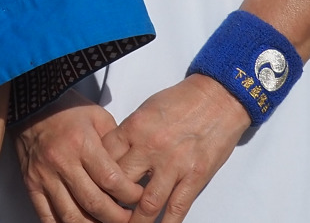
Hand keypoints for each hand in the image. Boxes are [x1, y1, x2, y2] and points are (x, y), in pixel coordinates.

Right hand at [13, 100, 142, 222]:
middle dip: (118, 218)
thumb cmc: (67, 109)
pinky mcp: (31, 184)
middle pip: (95, 204)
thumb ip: (116, 145)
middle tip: (128, 218)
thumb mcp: (99, 117)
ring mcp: (44, 175)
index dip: (131, 196)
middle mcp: (61, 162)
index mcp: (81, 144)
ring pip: (72, 216)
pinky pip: (46, 216)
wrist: (31, 102)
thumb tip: (134, 171)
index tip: (138, 197)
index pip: (112, 181)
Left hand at [107, 76, 249, 222]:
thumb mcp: (144, 110)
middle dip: (111, 200)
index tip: (92, 187)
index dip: (95, 175)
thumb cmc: (180, 102)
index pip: (104, 157)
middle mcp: (149, 148)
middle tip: (105, 211)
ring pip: (147, 203)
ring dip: (136, 221)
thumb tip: (113, 155)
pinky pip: (177, 207)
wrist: (217, 98)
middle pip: (120, 182)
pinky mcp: (195, 177)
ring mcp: (173, 165)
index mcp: (134, 128)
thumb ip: (128, 134)